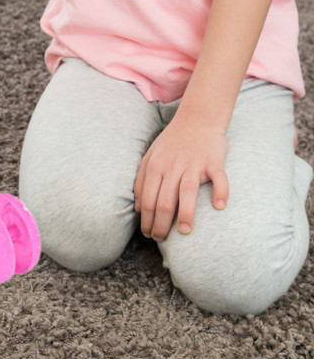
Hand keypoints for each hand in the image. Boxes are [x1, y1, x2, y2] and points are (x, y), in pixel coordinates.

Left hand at [133, 114, 228, 240]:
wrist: (197, 119)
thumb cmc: (172, 142)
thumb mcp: (151, 156)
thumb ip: (141, 180)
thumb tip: (137, 207)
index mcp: (155, 166)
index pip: (147, 199)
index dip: (146, 219)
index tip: (148, 235)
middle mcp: (172, 166)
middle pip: (164, 199)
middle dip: (160, 223)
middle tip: (161, 239)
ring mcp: (193, 164)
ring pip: (187, 191)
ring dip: (185, 214)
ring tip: (185, 232)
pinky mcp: (213, 161)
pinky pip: (219, 178)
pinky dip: (220, 192)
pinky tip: (219, 206)